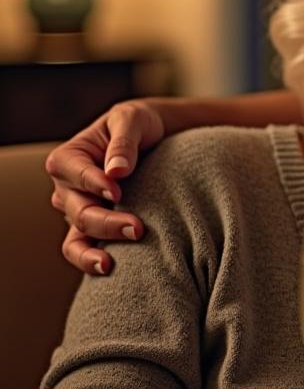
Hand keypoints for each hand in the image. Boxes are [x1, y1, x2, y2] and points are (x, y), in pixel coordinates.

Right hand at [45, 101, 166, 274]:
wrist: (152, 141)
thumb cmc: (137, 126)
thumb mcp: (132, 119)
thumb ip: (124, 142)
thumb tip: (117, 171)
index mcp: (68, 158)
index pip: (75, 174)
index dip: (94, 183)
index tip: (117, 191)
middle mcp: (66, 188)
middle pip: (80, 211)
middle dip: (106, 221)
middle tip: (137, 228)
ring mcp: (77, 211)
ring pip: (79, 236)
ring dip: (96, 248)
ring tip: (112, 262)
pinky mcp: (92, 229)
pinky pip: (82, 250)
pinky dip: (90, 261)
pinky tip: (109, 269)